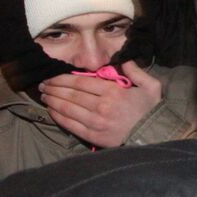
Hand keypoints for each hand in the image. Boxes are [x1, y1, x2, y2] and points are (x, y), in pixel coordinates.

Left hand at [40, 61, 162, 147]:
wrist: (153, 136)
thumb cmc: (151, 111)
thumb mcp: (151, 86)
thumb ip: (136, 71)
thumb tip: (124, 59)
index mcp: (113, 91)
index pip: (80, 82)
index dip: (62, 79)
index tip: (52, 77)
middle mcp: (101, 106)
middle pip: (70, 94)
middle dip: (53, 88)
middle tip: (43, 85)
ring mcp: (96, 122)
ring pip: (67, 108)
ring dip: (52, 101)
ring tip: (44, 96)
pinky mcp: (93, 136)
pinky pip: (70, 125)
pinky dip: (58, 117)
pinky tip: (51, 111)